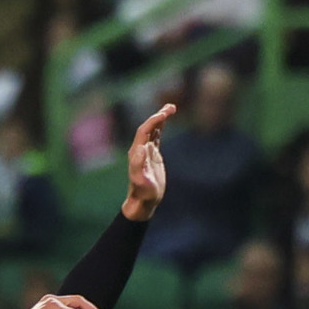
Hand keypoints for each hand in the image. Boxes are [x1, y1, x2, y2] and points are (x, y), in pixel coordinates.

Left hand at [119, 99, 175, 217]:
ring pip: (153, 130)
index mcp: (136, 152)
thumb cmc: (143, 193)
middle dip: (159, 116)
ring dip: (161, 119)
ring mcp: (146, 151)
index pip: (144, 131)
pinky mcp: (152, 155)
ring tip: (172, 108)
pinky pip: (156, 137)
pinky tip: (166, 121)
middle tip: (172, 107)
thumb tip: (141, 147)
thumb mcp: (141, 180)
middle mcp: (139, 149)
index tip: (164, 114)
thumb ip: (138, 165)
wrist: (143, 201)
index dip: (153, 121)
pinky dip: (162, 128)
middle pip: (149, 127)